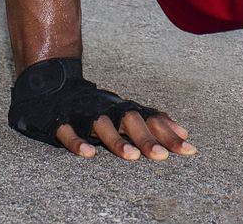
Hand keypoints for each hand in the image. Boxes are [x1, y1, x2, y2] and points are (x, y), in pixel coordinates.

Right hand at [9, 57, 197, 159]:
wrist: (53, 85)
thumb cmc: (98, 107)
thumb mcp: (126, 113)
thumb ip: (154, 124)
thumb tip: (185, 134)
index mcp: (125, 109)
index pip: (152, 119)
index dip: (170, 133)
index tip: (189, 149)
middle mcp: (108, 109)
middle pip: (131, 121)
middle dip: (147, 138)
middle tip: (163, 156)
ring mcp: (84, 113)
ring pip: (102, 125)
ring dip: (117, 140)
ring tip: (132, 156)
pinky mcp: (60, 120)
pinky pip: (68, 131)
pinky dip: (77, 142)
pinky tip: (88, 154)